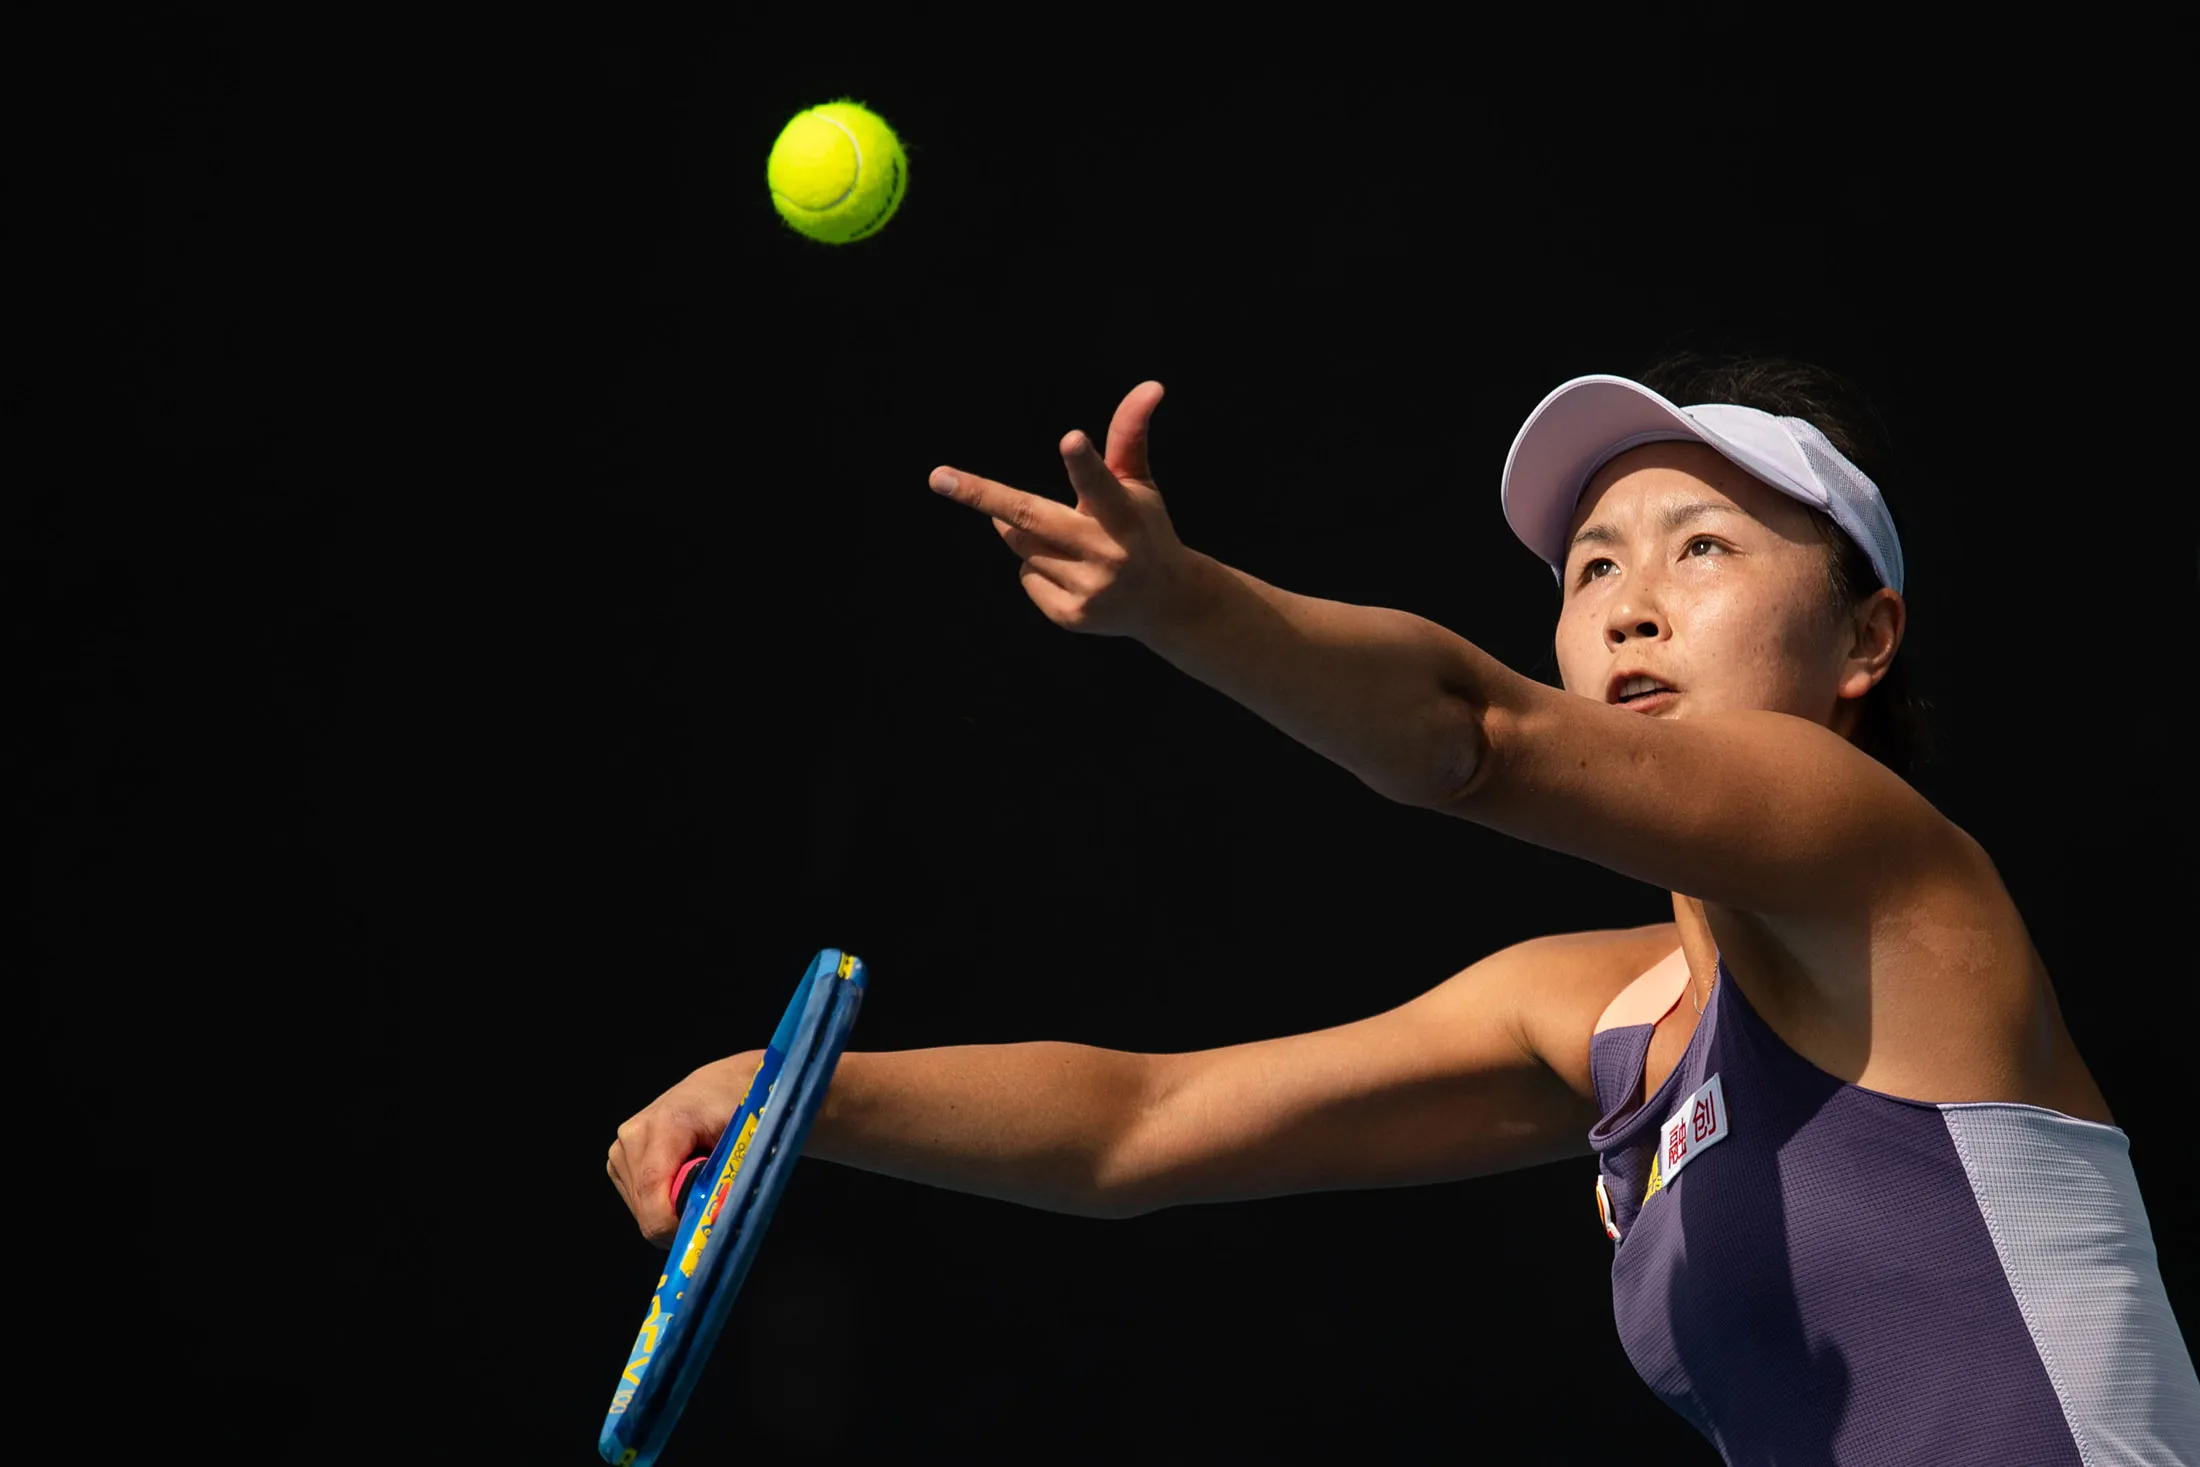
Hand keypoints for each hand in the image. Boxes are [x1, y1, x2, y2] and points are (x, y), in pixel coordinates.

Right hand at [605, 1051, 761, 1247]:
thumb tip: (719, 1217)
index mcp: (665, 1124)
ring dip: (670, 1214)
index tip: (701, 1232)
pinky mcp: (620, 1160)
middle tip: (709, 1208)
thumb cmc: (738, 1108)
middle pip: (645, 1208)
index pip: (653, 1188)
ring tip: (697, 1186)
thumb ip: (730, 1178)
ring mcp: (622, 1148)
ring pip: (640, 1212)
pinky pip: (638, 1203)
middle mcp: (634, 1135)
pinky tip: (681, 1184)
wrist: (720, 1086)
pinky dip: (662, 1205)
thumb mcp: (745, 1140)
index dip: (673, 1223)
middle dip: (678, 1221)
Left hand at [930, 381, 1196, 639]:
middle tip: (938, 477)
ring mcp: (1088, 589)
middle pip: (1029, 517)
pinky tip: (1074, 574)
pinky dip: (1038, 568)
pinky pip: (1026, 575)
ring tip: (1071, 542)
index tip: (1071, 438)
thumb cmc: (1145, 527)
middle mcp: (1107, 554)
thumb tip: (1151, 384)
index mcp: (1126, 515)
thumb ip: (1129, 434)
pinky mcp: (1070, 616)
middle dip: (982, 495)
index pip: (1100, 483)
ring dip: (1029, 533)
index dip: (1083, 462)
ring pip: (1021, 544)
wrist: (1166, 602)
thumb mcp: (1139, 482)